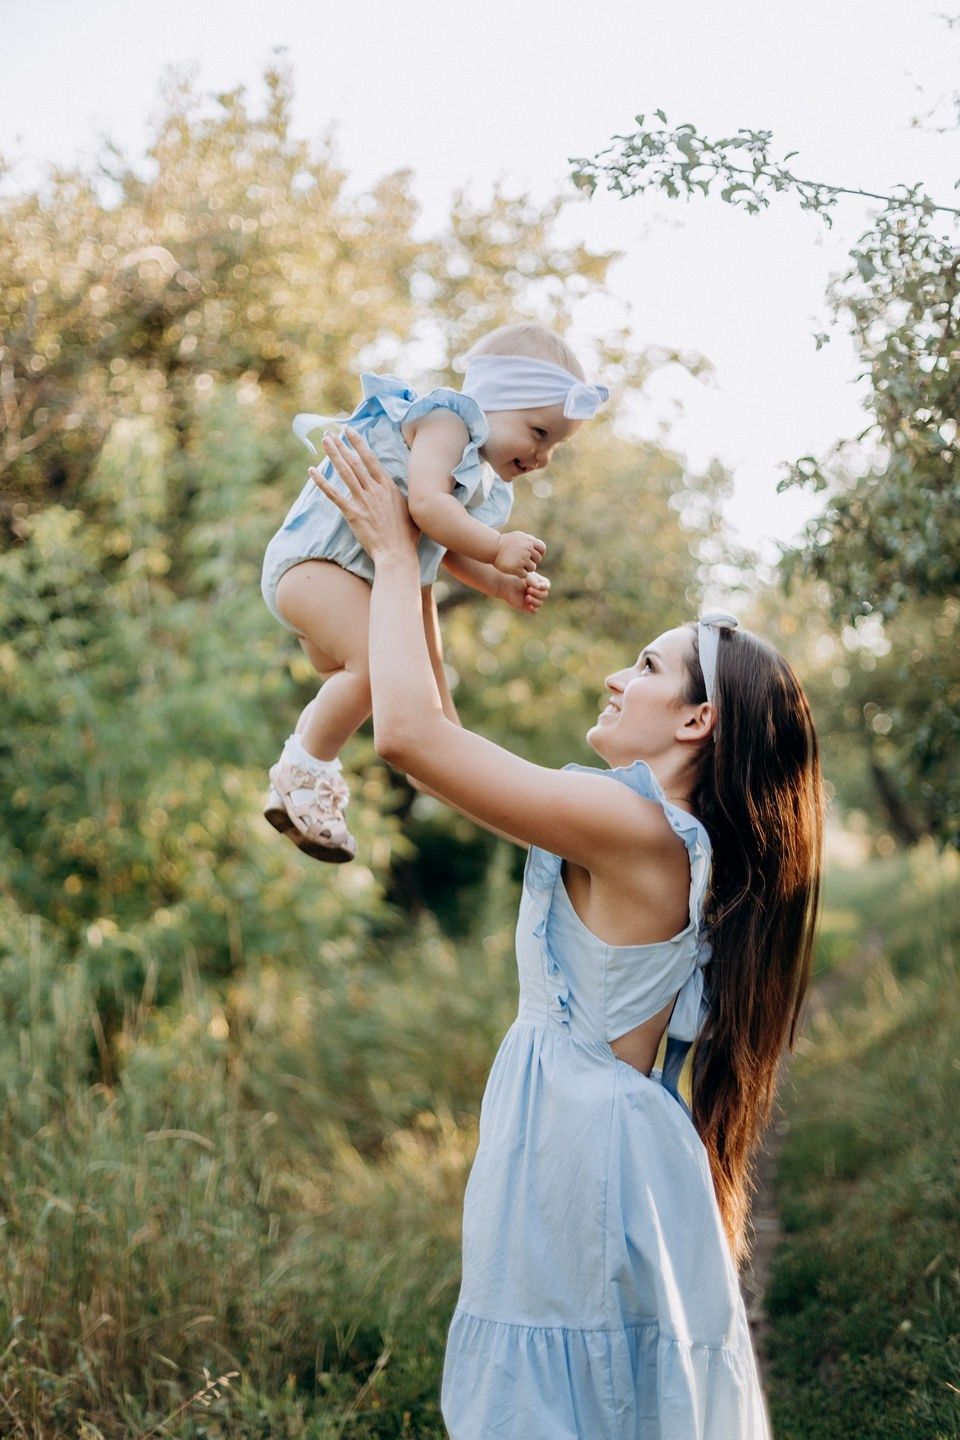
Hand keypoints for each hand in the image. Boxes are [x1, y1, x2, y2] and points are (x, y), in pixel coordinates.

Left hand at [312, 428, 419, 559]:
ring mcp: (363, 500)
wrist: (397, 553)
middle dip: (341, 445)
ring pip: (345, 472)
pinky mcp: (352, 513)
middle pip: (354, 462)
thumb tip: (395, 490)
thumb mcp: (409, 509)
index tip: (350, 431)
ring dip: (333, 455)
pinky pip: (334, 494)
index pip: (370, 459)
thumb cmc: (407, 535)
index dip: (359, 443)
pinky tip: (312, 471)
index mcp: (388, 487)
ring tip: (324, 441)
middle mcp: (375, 490)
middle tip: (330, 433)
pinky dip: (322, 482)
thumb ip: (398, 496)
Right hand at [493, 530, 546, 576]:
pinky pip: (525, 575)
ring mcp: (522, 559)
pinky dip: (520, 574)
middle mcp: (527, 549)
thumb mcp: (518, 536)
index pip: (542, 549)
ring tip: (517, 565)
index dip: (539, 553)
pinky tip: (513, 570)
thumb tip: (538, 546)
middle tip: (522, 561)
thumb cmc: (505, 542)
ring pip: (532, 568)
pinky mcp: (516, 568)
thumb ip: (529, 540)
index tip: (532, 555)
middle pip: (538, 560)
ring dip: (526, 568)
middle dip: (531, 561)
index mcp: (529, 541)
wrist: (492, 548)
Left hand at [498, 572, 550, 614]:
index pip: (547, 586)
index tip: (537, 586)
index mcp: (539, 583)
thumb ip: (535, 581)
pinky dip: (533, 609)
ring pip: (539, 603)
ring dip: (535, 600)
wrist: (505, 584)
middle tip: (528, 590)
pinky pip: (534, 611)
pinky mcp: (526, 606)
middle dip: (537, 593)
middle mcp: (537, 592)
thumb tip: (540, 588)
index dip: (544, 587)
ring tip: (527, 597)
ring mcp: (532, 600)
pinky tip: (529, 606)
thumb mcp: (527, 577)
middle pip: (544, 595)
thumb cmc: (516, 578)